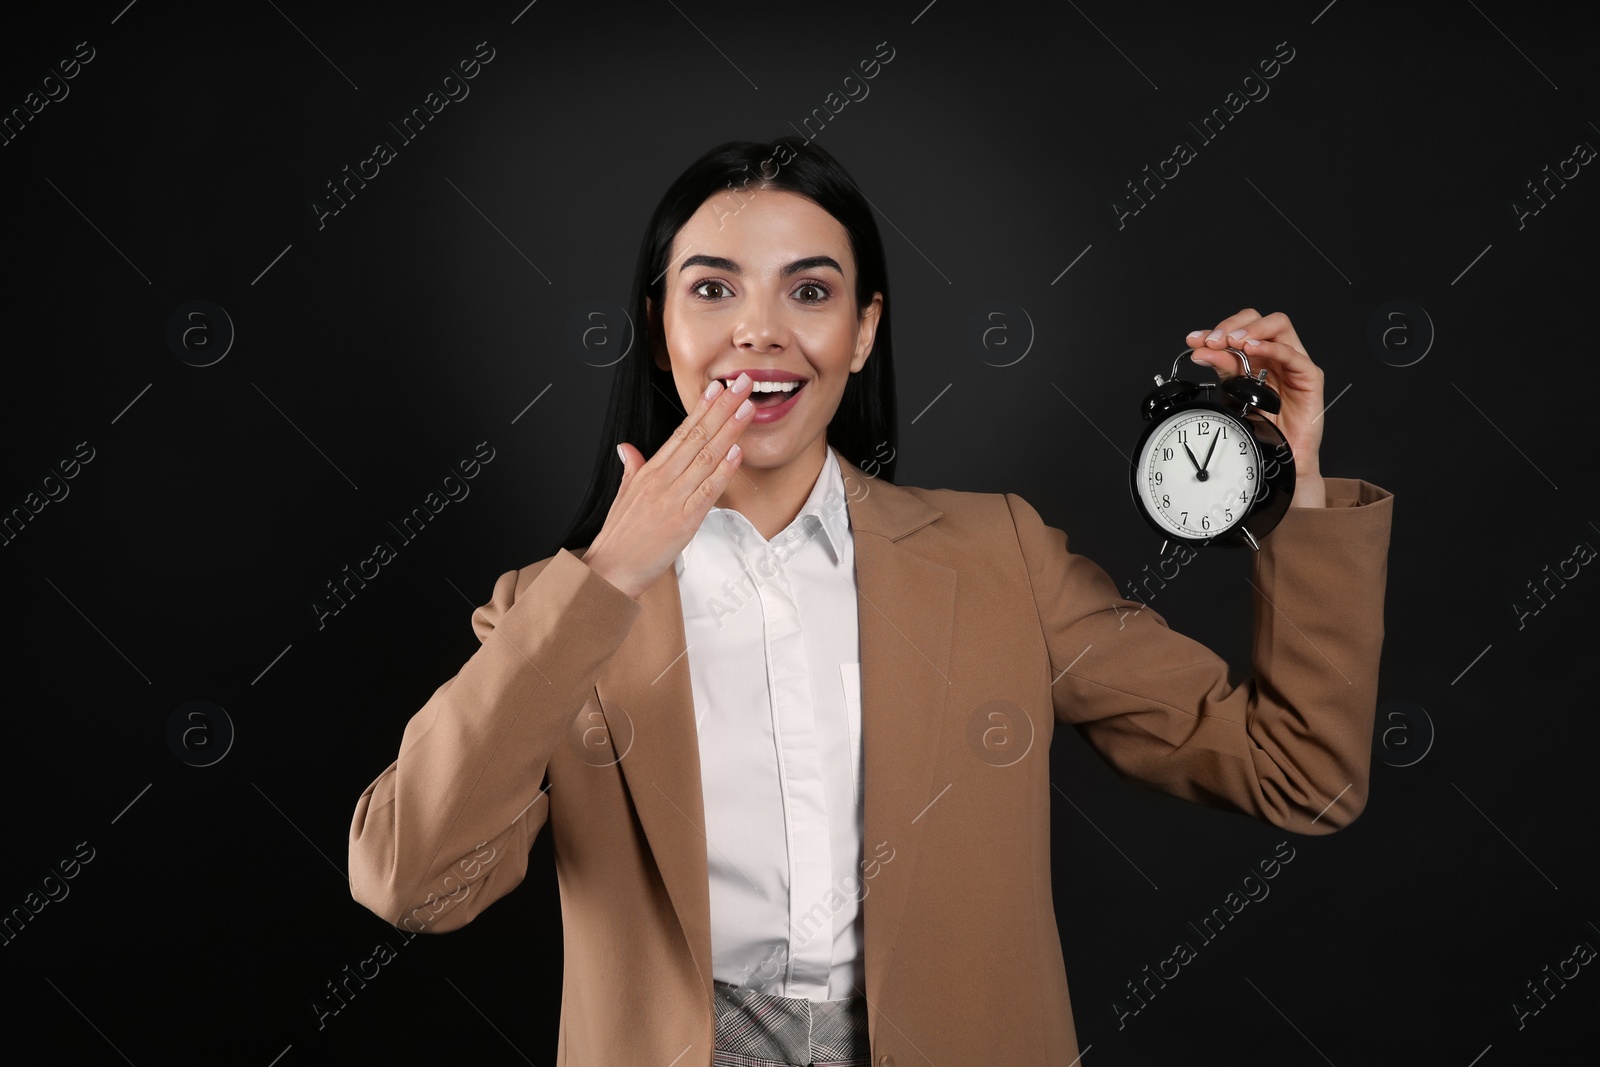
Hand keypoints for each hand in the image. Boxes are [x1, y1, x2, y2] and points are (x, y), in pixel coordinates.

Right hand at [581, 372, 755, 598]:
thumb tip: (628, 449)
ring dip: (729, 431)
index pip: (680, 432)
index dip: (702, 409)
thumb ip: (630, 469)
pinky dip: (723, 470)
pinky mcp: (684, 521)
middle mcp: (662, 479)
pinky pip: (707, 490)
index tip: (717, 389)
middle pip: (697, 436)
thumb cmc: (619, 537)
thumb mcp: (622, 496)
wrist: (610, 569)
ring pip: (705, 457)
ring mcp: (673, 498)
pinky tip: (736, 452)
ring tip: (747, 409)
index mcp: (649, 471)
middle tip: (741, 385)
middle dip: (722, 408)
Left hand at [1186, 310, 1325, 508]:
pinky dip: (1271, 347)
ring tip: (1233, 341)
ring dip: (1251, 330)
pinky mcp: (1309, 377)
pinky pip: (1293, 354)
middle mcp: (1274, 354)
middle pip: (1258, 319)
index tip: (1196, 339)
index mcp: (1255, 356)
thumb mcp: (1231, 393)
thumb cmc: (1260, 425)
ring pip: (1279, 326)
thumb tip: (1201, 350)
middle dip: (1232, 325)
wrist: (1277, 455)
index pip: (1239, 328)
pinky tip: (1253, 349)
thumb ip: (1221, 369)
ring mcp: (1293, 363)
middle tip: (1214, 341)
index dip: (1217, 329)